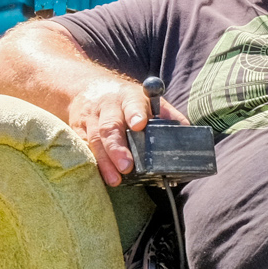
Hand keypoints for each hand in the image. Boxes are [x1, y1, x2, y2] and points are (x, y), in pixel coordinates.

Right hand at [67, 77, 186, 184]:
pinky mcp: (78, 133)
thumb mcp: (145, 99)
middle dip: (117, 148)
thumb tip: (188, 131)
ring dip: (104, 162)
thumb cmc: (124, 100)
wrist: (87, 88)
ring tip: (115, 179)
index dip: (135, 113)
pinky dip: (91, 163)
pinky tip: (99, 177)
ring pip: (95, 141)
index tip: (140, 125)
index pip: (132, 104)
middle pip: (110, 126)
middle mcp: (107, 108)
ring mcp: (90, 121)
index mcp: (128, 98)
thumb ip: (166, 114)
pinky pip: (83, 149)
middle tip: (127, 166)